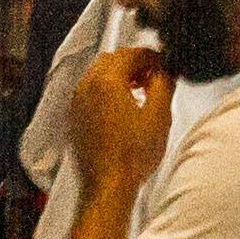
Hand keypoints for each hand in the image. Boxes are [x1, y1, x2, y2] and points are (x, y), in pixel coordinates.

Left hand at [65, 41, 176, 190]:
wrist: (108, 185)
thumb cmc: (133, 155)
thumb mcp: (159, 115)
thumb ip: (164, 83)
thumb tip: (165, 70)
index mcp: (106, 81)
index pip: (131, 54)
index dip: (152, 56)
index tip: (164, 65)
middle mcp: (86, 87)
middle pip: (112, 60)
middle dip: (134, 63)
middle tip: (153, 76)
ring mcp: (77, 102)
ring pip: (99, 74)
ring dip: (120, 76)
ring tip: (140, 91)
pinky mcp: (74, 117)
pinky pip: (90, 92)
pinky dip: (107, 90)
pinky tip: (123, 107)